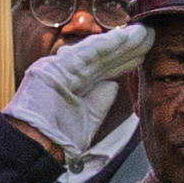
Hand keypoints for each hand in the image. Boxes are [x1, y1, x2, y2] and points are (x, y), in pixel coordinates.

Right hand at [2, 22, 149, 147]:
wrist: (33, 149)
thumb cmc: (56, 140)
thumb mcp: (87, 120)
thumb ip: (100, 102)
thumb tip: (113, 85)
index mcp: (72, 85)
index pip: (103, 69)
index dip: (124, 60)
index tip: (144, 52)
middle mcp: (65, 73)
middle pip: (103, 58)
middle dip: (127, 48)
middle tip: (150, 36)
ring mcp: (58, 69)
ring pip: (96, 52)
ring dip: (120, 42)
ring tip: (142, 33)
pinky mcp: (53, 68)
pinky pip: (84, 54)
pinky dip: (104, 45)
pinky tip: (122, 38)